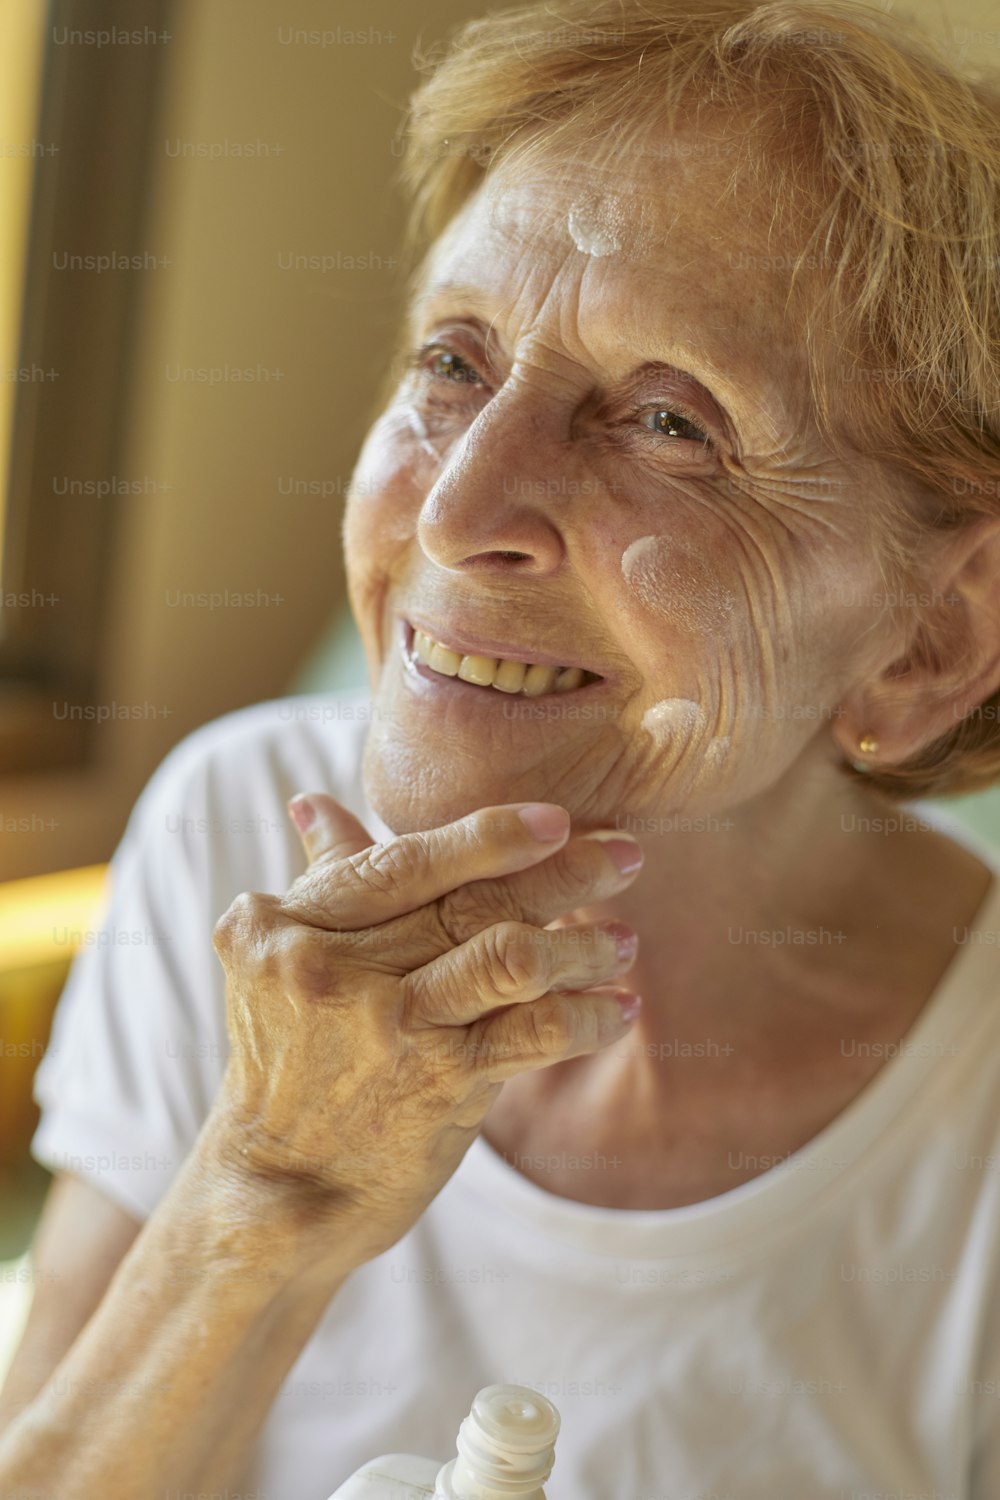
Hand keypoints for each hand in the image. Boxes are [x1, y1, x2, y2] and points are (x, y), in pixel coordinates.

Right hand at [209, 796, 641, 1259]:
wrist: (277, 1190)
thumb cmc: (289, 1062)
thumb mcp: (279, 965)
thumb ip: (319, 879)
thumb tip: (312, 798)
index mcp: (286, 923)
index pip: (403, 860)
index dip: (485, 835)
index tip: (555, 817)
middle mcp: (330, 966)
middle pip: (468, 901)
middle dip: (562, 871)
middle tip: (627, 853)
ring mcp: (387, 1024)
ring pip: (510, 955)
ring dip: (582, 943)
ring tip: (624, 940)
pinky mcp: (437, 1083)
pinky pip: (534, 1033)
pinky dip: (586, 1017)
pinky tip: (618, 1010)